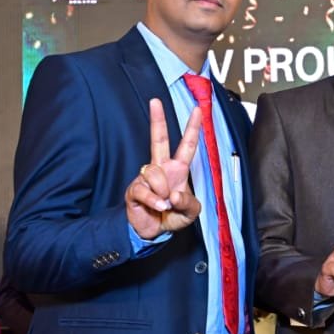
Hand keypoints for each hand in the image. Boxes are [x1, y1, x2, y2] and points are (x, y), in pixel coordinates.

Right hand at [126, 98, 203, 239]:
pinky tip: (159, 206)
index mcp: (177, 170)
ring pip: (154, 172)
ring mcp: (146, 178)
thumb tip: (175, 192)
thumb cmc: (172, 216)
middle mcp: (161, 169)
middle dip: (157, 120)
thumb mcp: (190, 212)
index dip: (193, 128)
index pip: (186, 146)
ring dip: (163, 190)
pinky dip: (154, 200)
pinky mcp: (135, 190)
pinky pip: (144, 190)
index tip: (198, 110)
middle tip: (155, 101)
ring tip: (165, 203)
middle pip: (158, 139)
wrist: (153, 232)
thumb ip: (189, 203)